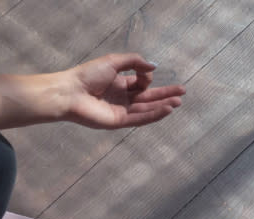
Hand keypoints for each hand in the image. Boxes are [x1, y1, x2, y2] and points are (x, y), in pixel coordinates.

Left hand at [63, 53, 184, 129]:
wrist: (71, 92)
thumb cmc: (87, 75)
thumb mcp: (114, 61)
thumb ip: (134, 62)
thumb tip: (153, 67)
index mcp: (119, 84)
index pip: (141, 82)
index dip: (146, 76)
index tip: (144, 72)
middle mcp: (121, 98)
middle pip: (148, 97)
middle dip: (165, 94)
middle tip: (182, 92)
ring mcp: (120, 111)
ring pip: (146, 109)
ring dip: (163, 105)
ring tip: (178, 102)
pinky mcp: (118, 122)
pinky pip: (139, 119)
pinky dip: (153, 115)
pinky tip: (166, 110)